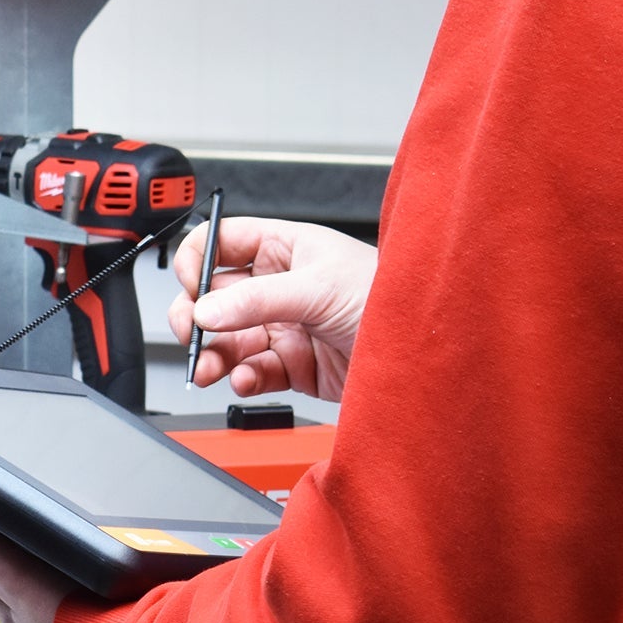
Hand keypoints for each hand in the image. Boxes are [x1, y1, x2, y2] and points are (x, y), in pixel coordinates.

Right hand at [169, 217, 375, 401]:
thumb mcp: (318, 287)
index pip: (222, 243)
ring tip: (210, 368)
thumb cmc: (392, 298)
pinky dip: (242, 379)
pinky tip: (246, 379)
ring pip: (229, 340)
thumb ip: (256, 300)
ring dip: (213, 355)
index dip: (199, 262)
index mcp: (287, 248)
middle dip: (197, 317)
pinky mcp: (294, 366)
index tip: (193, 286)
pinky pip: (252, 373)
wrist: (429, 355)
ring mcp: (287, 327)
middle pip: (215, 298)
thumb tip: (207, 309)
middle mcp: (282, 286)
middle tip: (193, 334)